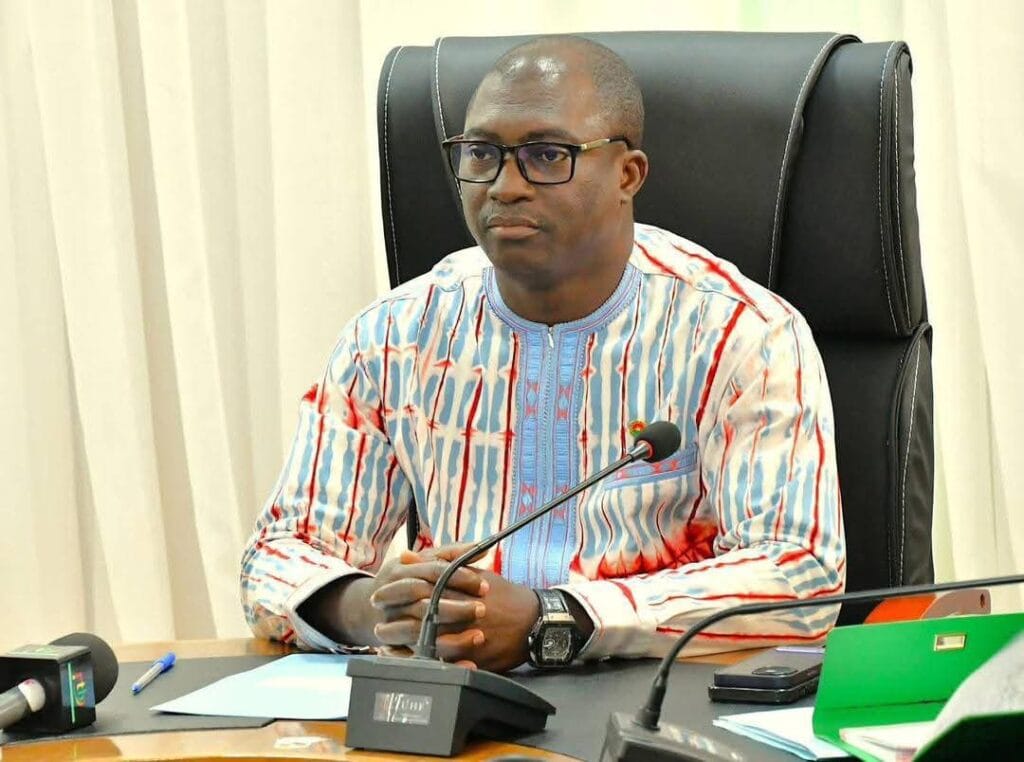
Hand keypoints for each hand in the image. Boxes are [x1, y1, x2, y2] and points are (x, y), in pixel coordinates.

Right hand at [298, 543, 487, 652]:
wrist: (366, 606)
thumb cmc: (406, 579)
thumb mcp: (422, 561)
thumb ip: (451, 554)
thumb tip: (483, 547)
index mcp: (400, 572)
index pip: (432, 572)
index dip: (459, 578)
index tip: (483, 586)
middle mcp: (392, 598)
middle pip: (423, 603)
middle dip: (455, 608)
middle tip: (481, 610)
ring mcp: (390, 624)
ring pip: (418, 632)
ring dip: (450, 637)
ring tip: (478, 637)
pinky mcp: (394, 648)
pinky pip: (417, 659)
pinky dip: (442, 662)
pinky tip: (467, 663)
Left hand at [377, 546, 540, 672]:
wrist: (535, 620)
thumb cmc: (502, 593)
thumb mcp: (473, 572)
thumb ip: (439, 562)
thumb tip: (406, 555)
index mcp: (460, 589)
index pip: (421, 589)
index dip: (396, 593)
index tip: (379, 596)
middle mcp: (462, 613)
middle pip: (420, 617)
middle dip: (395, 622)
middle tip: (377, 626)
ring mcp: (468, 637)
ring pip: (430, 643)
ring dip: (404, 644)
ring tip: (386, 644)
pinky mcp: (475, 658)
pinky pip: (445, 663)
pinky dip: (425, 662)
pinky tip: (409, 660)